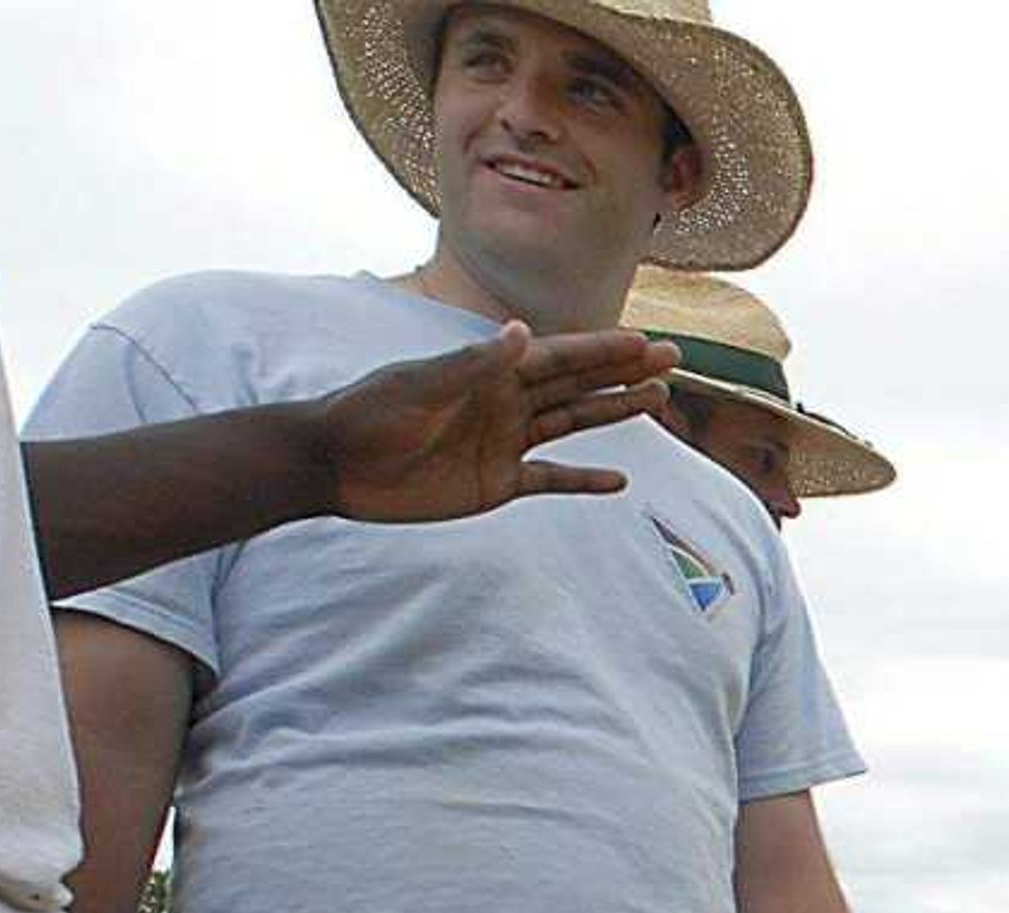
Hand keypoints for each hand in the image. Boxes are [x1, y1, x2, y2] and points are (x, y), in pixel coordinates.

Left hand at [311, 323, 679, 523]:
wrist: (336, 464)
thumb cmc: (371, 413)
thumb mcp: (421, 384)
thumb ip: (474, 363)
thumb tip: (523, 332)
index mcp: (489, 373)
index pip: (557, 358)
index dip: (602, 349)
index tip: (644, 342)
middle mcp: (505, 403)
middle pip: (577, 385)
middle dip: (623, 371)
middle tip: (671, 360)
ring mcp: (506, 443)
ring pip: (574, 424)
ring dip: (614, 412)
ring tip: (658, 401)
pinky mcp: (499, 483)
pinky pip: (552, 480)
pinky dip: (584, 480)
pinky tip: (617, 480)